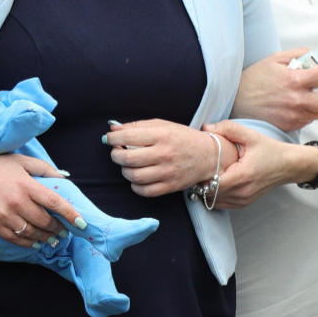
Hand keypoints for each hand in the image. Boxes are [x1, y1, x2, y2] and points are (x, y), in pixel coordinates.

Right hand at [0, 153, 82, 248]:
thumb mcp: (21, 161)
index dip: (70, 214)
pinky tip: (36, 243)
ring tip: (53, 239)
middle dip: (58, 229)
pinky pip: (16, 239)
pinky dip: (29, 243)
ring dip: (46, 238)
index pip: (54, 202)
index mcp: (25, 184)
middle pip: (44, 221)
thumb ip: (44, 169)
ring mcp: (4, 215)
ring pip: (32, 233)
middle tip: (65, 232)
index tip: (82, 223)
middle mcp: (16, 201)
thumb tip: (65, 178)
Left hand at [104, 119, 238, 196]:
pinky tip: (137, 178)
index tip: (108, 138)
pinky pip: (144, 191)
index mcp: (162, 135)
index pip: (128, 136)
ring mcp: (168, 172)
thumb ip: (137, 126)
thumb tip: (113, 128)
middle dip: (115, 155)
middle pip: (127, 158)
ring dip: (124, 170)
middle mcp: (164, 154)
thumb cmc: (182, 138)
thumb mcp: (163, 125)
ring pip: (133, 176)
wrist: (209, 156)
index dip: (112, 138)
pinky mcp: (170, 187)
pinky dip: (135, 185)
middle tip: (116, 152)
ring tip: (127, 164)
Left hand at [206, 120, 302, 207]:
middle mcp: (242, 192)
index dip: (200, 176)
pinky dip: (215, 195)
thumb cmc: (270, 150)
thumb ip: (228, 129)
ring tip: (205, 174)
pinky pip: (222, 203)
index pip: (211, 184)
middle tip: (197, 168)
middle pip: (210, 194)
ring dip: (206, 190)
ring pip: (214, 201)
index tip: (196, 165)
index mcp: (243, 176)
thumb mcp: (250, 135)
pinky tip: (214, 182)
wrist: (289, 165)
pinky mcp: (244, 203)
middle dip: (200, 182)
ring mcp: (243, 200)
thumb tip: (206, 128)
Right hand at [233, 48, 317, 130]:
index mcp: (295, 80)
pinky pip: (308, 120)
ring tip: (305, 96)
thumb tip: (314, 55)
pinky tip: (294, 105)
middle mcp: (297, 100)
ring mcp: (294, 115)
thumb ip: (297, 54)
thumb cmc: (254, 78)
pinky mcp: (290, 125)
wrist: (236, 101)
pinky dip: (306, 112)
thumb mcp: (273, 59)